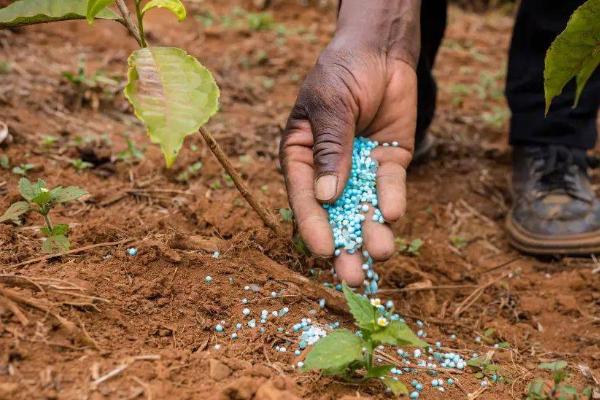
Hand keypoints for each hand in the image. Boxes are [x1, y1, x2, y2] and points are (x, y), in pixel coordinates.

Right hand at [280, 33, 417, 285]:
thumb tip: (326, 196)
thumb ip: (329, 148)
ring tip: (381, 252)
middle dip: (345, 245)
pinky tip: (392, 214)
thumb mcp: (330, 105)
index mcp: (301, 157)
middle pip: (335, 215)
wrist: (380, 51)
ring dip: (371, 232)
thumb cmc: (342, 72)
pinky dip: (391, 201)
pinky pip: (390, 188)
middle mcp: (329, 171)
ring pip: (364, 208)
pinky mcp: (387, 165)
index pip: (303, 196)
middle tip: (354, 276)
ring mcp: (360, 170)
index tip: (323, 250)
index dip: (313, 225)